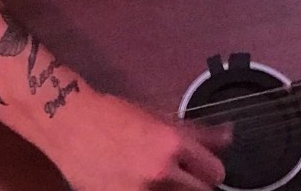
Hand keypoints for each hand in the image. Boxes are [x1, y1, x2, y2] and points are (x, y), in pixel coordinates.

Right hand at [44, 89, 232, 190]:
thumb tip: (228, 136)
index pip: (215, 171)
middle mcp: (160, 173)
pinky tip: (142, 184)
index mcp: (171, 144)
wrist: (71, 125)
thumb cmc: (115, 116)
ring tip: (159, 180)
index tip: (202, 167)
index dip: (210, 169)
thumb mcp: (159, 117)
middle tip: (184, 175)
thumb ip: (197, 132)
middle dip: (196, 184)